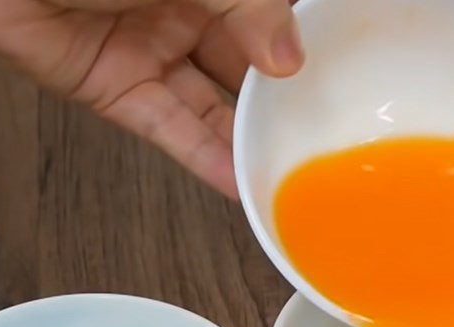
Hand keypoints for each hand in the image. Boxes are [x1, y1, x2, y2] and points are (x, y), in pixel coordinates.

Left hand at [0, 0, 303, 197]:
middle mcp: (185, 12)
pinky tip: (237, 183)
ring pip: (212, 107)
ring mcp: (153, 53)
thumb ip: (247, 8)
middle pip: (245, 70)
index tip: (333, 86)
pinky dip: (204, 159)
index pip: (266, 21)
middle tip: (312, 140)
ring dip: (245, 142)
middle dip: (277, 106)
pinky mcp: (120, 90)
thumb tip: (288, 57)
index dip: (296, 52)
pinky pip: (172, 130)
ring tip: (282, 175)